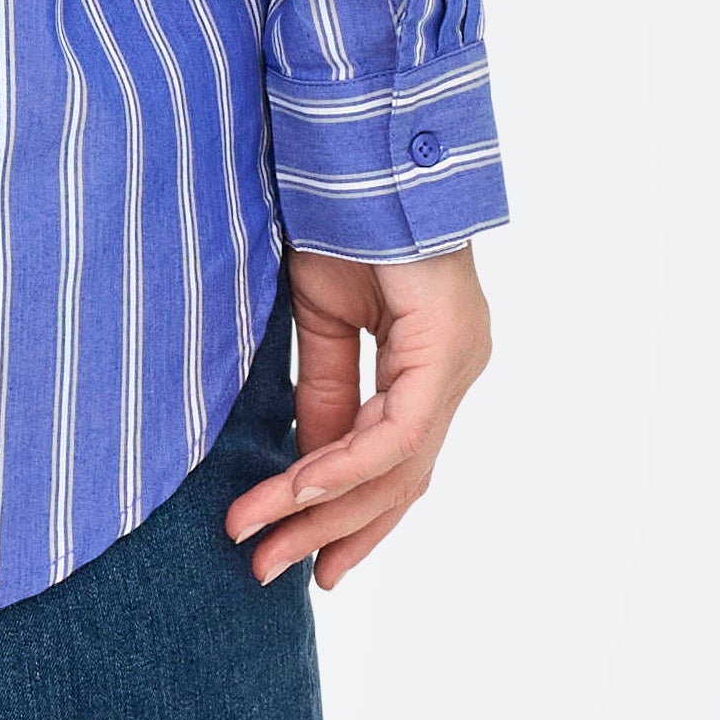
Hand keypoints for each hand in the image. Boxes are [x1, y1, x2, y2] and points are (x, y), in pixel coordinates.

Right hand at [224, 241, 488, 596]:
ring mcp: (458, 362)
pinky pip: (394, 434)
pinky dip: (340, 467)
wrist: (360, 147)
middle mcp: (455, 369)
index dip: (350, 516)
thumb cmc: (342, 214)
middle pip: (400, 481)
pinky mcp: (445, 351)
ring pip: (398, 470)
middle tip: (274, 572)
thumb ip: (324, 393)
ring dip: (322, 511)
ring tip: (262, 543)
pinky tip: (293, 490)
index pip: (397, 464)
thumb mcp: (322, 321)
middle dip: (332, 532)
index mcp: (431, 362)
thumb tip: (306, 463)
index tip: (306, 561)